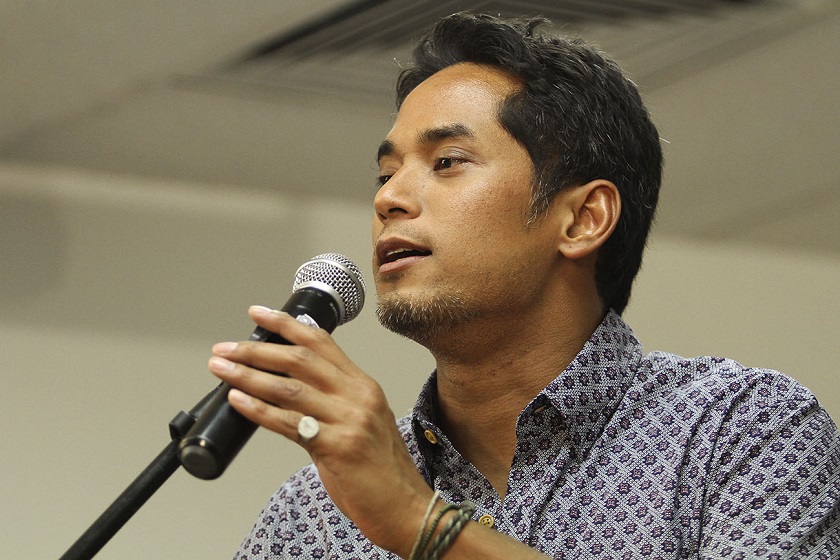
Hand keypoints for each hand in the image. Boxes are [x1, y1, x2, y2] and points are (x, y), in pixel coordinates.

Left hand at [207, 306, 432, 555]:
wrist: (404, 506)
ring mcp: (350, 420)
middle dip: (257, 350)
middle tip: (225, 349)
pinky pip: (289, 423)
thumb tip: (280, 391)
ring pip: (289, 388)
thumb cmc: (379, 470)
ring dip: (248, 376)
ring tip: (221, 370)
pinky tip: (238, 401)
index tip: (257, 314)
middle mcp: (358, 396)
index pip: (321, 342)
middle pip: (300, 359)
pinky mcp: (339, 447)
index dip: (286, 324)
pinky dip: (259, 409)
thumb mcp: (359, 422)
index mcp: (363, 386)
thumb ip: (329, 403)